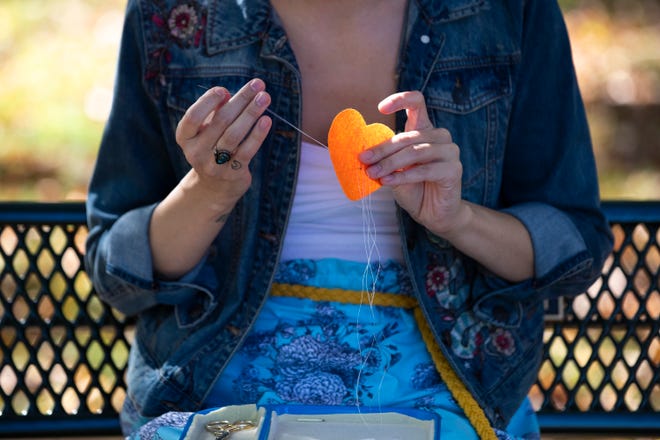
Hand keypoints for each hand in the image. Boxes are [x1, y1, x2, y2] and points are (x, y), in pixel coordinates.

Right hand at [175, 78, 271, 205]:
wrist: (215, 186)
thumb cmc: (213, 146)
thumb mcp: (208, 128)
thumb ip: (215, 111)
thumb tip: (228, 94)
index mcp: (185, 137)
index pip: (193, 117)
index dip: (207, 101)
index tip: (224, 90)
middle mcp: (196, 152)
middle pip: (220, 121)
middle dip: (241, 100)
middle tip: (258, 84)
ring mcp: (214, 165)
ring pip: (234, 135)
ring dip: (251, 113)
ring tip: (265, 98)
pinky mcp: (233, 173)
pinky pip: (247, 151)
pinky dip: (257, 134)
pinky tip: (266, 120)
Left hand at [359, 91, 468, 236]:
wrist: (434, 214)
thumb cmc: (414, 190)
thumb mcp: (394, 172)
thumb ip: (385, 160)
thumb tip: (363, 154)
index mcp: (425, 131)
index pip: (417, 103)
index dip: (400, 100)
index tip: (380, 108)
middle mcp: (439, 137)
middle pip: (407, 136)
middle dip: (382, 150)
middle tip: (364, 160)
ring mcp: (449, 152)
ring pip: (414, 152)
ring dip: (390, 164)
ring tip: (373, 174)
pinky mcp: (453, 170)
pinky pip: (424, 170)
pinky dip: (403, 176)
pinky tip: (388, 181)